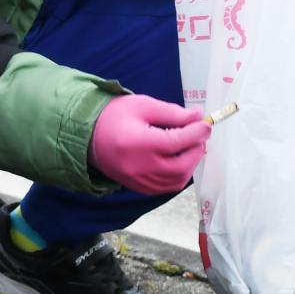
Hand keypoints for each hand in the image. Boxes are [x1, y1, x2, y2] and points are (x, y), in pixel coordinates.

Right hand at [88, 94, 209, 194]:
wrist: (88, 137)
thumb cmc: (114, 117)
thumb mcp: (142, 105)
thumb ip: (171, 112)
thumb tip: (197, 117)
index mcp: (138, 143)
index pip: (176, 142)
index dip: (196, 134)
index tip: (206, 124)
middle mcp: (139, 167)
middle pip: (180, 166)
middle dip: (196, 151)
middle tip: (200, 136)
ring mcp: (138, 181)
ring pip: (176, 180)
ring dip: (190, 165)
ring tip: (192, 147)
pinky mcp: (138, 187)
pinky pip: (166, 188)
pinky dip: (179, 176)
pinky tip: (180, 161)